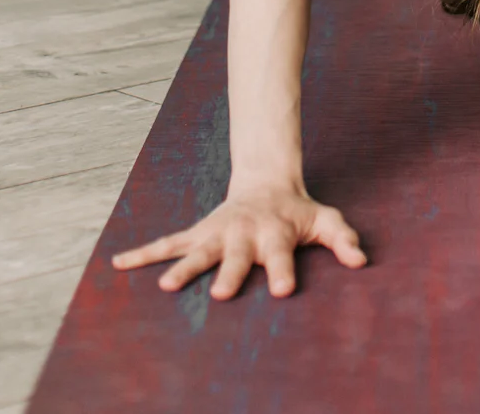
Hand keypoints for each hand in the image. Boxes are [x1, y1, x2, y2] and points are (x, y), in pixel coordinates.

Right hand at [111, 178, 365, 299]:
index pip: (281, 255)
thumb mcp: (327, 220)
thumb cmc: (299, 212)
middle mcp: (243, 234)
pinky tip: (119, 263)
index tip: (281, 291)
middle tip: (221, 295)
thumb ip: (343, 239)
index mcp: (275, 233)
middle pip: (235, 257)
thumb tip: (360, 261)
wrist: (267, 183)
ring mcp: (217, 233)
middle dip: (230, 275)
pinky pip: (168, 243)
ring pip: (196, 251)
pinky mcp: (199, 233)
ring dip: (182, 268)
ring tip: (165, 286)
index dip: (283, 272)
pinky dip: (143, 253)